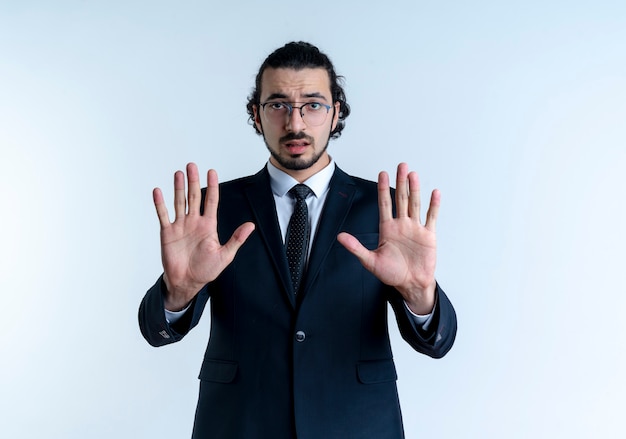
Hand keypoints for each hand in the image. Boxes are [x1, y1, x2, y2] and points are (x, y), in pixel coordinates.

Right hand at [153, 163, 254, 310]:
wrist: (187, 282)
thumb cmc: (206, 270)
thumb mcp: (225, 255)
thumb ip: (236, 239)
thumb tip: (251, 226)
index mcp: (208, 225)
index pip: (211, 201)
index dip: (212, 186)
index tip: (212, 171)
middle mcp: (194, 222)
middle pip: (194, 197)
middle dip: (193, 181)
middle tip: (192, 165)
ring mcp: (180, 226)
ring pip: (179, 202)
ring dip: (178, 188)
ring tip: (178, 173)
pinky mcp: (167, 233)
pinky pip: (163, 215)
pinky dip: (160, 204)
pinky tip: (158, 191)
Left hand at [337, 163, 438, 314]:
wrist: (411, 285)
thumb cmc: (392, 274)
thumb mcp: (370, 261)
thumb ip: (356, 248)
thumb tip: (339, 237)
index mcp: (387, 229)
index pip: (384, 204)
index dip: (383, 189)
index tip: (382, 173)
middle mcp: (401, 225)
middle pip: (401, 199)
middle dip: (400, 182)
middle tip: (401, 165)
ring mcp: (415, 228)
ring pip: (415, 204)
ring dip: (415, 189)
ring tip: (413, 174)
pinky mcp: (428, 235)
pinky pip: (430, 217)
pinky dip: (433, 206)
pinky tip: (434, 193)